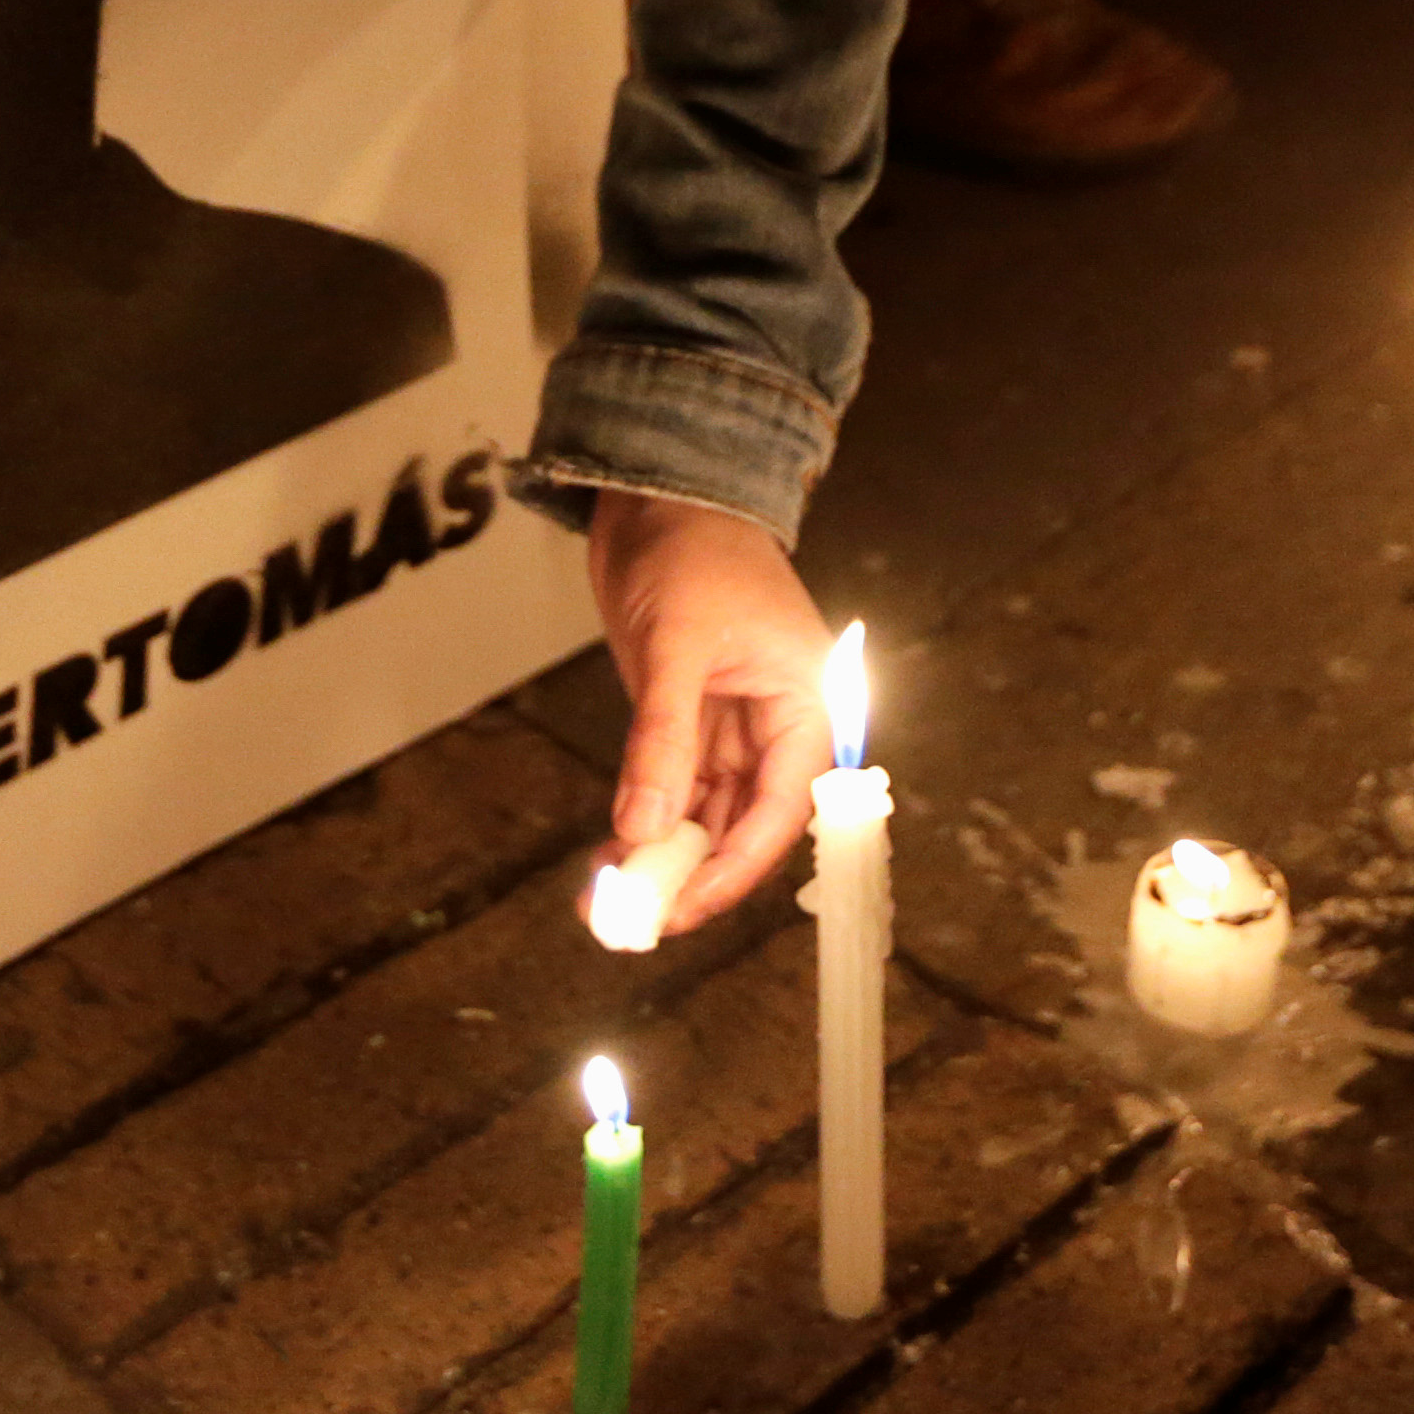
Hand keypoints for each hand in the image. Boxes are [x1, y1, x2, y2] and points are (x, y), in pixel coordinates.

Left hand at [582, 490, 835, 935]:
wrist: (658, 492)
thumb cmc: (691, 549)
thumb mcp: (676, 645)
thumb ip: (663, 738)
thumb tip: (644, 827)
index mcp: (806, 705)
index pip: (781, 809)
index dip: (732, 867)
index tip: (683, 909)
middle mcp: (776, 725)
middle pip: (742, 823)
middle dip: (689, 873)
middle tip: (631, 921)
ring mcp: (730, 726)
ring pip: (704, 813)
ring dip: (661, 856)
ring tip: (607, 904)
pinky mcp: (688, 720)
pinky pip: (672, 786)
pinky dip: (645, 821)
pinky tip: (610, 857)